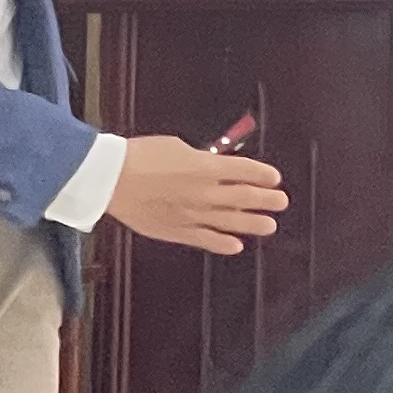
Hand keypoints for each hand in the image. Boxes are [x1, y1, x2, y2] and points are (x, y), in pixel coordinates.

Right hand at [107, 136, 285, 255]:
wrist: (110, 179)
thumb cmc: (141, 155)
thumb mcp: (179, 147)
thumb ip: (201, 159)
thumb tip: (214, 165)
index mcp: (207, 167)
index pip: (246, 171)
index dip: (264, 175)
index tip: (275, 178)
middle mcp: (204, 193)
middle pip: (244, 197)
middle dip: (266, 200)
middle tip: (281, 202)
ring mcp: (191, 214)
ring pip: (231, 221)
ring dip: (253, 223)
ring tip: (270, 225)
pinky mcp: (175, 231)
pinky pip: (205, 239)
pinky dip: (223, 243)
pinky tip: (236, 246)